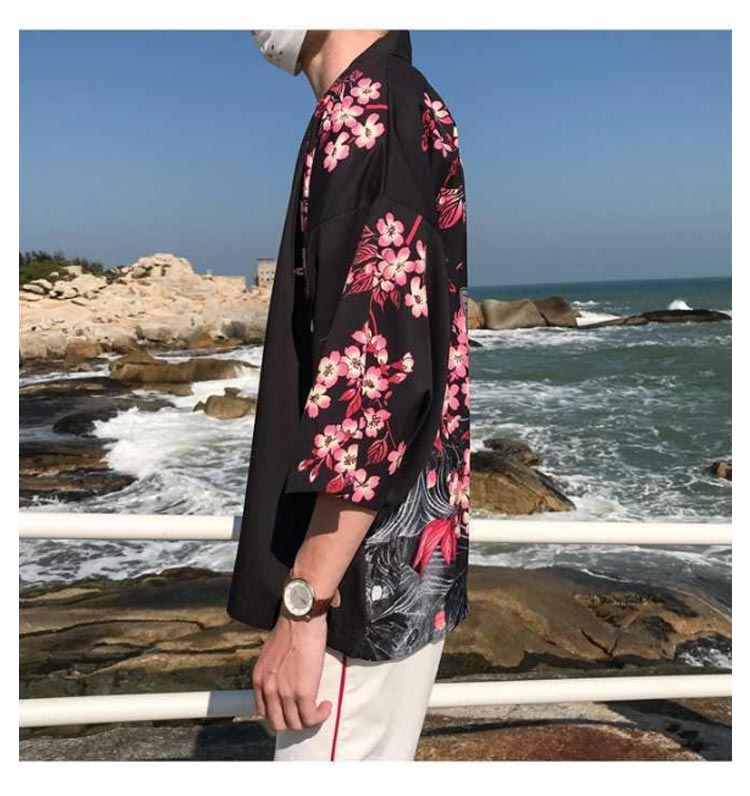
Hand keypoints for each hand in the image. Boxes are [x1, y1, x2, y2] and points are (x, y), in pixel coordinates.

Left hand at [252, 610, 332, 731]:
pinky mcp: (303, 693)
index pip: (264, 711)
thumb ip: (272, 671)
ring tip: (318, 709)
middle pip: (278, 723)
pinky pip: (311, 718)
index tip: (291, 710)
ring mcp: (285, 693)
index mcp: (259, 679)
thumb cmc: (290, 629)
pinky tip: (326, 706)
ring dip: (309, 720)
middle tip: (306, 713)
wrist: (301, 619)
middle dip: (293, 722)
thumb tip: (283, 679)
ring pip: (296, 724)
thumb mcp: (270, 654)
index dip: (279, 714)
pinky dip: (320, 716)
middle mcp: (268, 689)